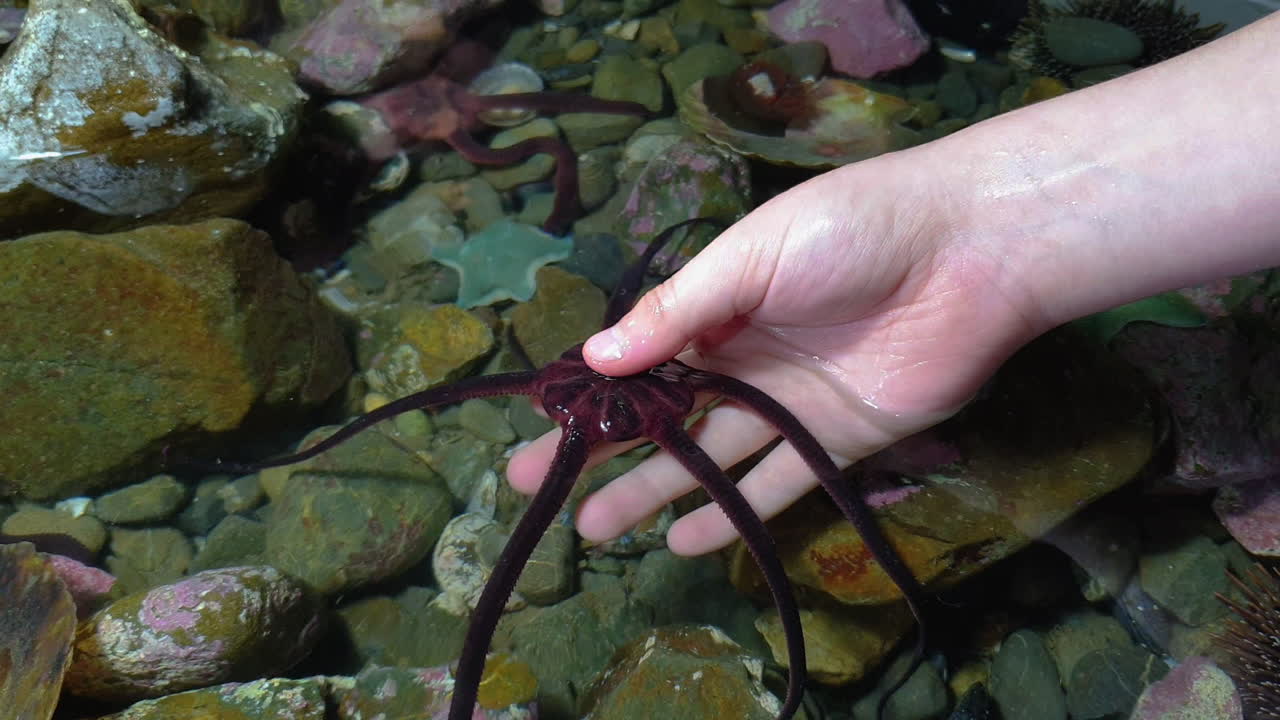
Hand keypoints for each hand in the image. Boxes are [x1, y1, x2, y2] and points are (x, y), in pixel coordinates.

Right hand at [508, 150, 1045, 554]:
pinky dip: (733, 513)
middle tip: (536, 489)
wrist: (970, 252)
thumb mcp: (750, 258)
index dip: (591, 393)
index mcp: (719, 305)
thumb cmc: (850, 232)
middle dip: (601, 451)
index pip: (640, 358)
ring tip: (595, 527)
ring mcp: (790, 404)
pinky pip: (776, 484)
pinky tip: (684, 540)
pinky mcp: (839, 441)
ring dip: (652, 491)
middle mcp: (746, 358)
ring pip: (708, 457)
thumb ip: (677, 313)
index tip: (538, 427)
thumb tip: (595, 359)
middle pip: (662, 416)